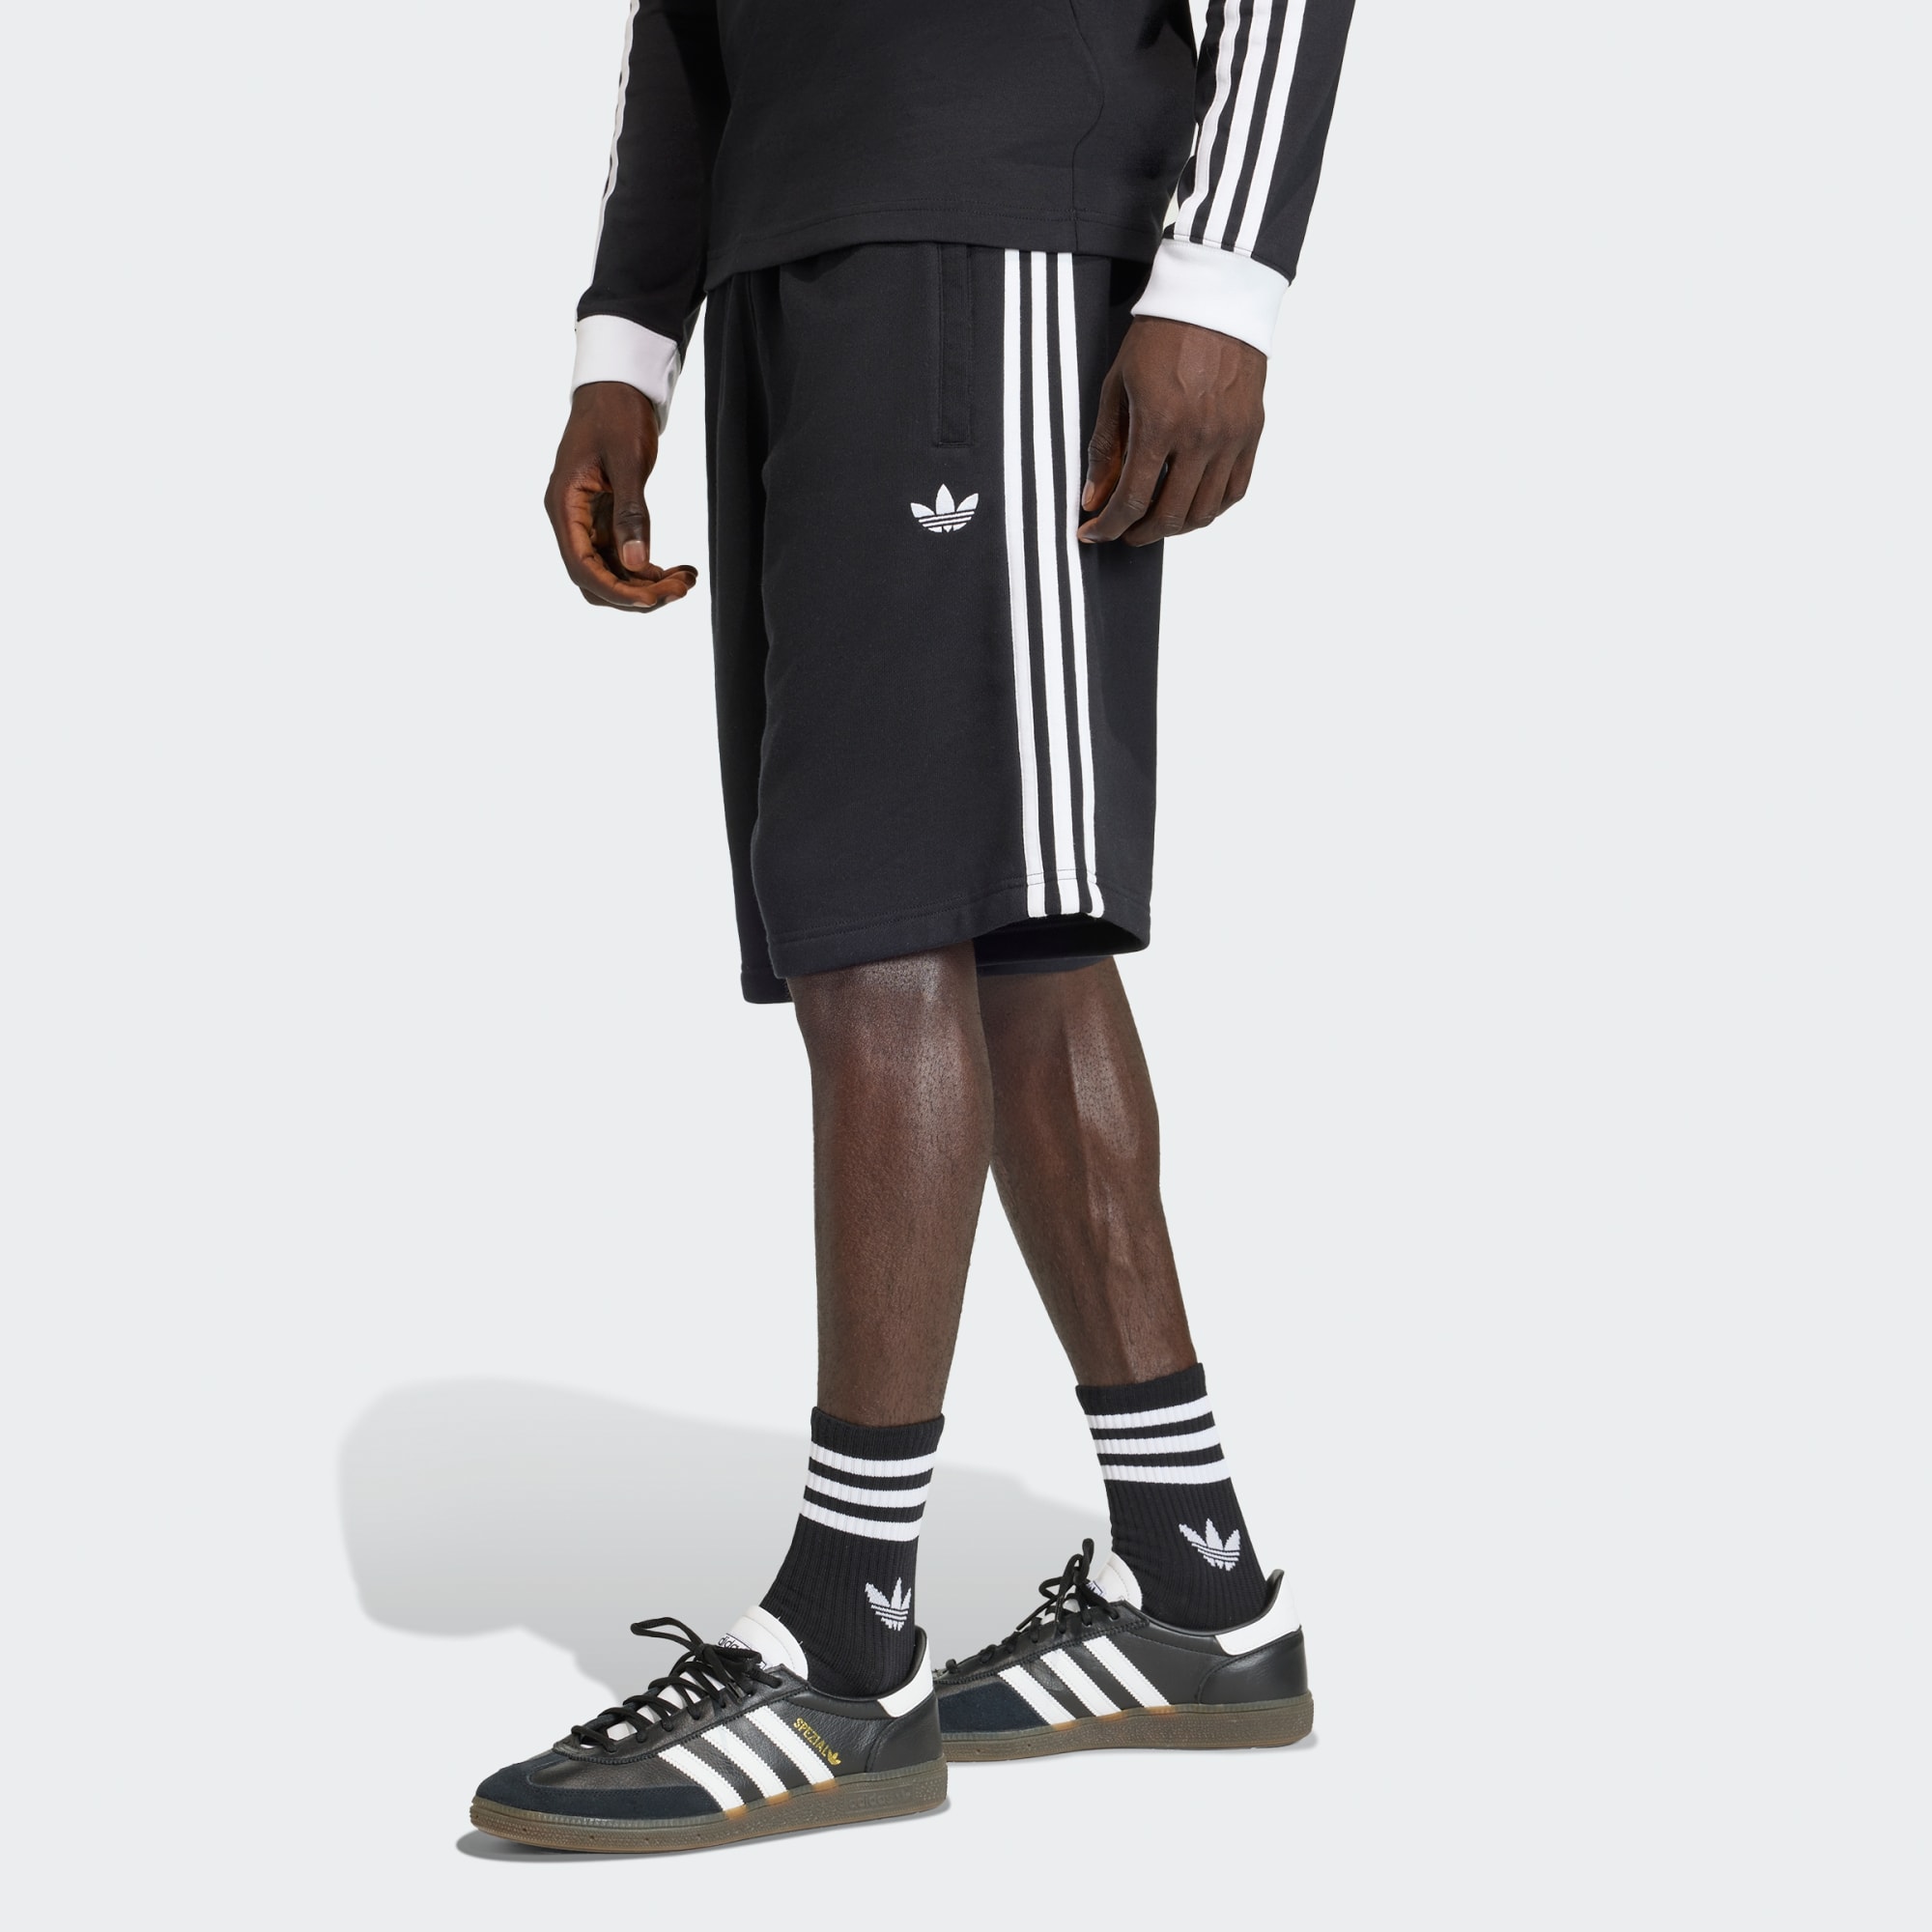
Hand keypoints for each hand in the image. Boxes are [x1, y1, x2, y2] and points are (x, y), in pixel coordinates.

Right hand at [544, 381, 698, 610]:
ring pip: (611, 573)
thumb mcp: (628, 461)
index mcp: (564, 505)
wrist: (617, 386)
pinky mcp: (604, 519)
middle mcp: (570, 520)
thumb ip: (630, 514)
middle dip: (637, 594)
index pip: (583, 568)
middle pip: (596, 580)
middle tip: (682, 588)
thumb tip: (636, 564)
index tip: (656, 599)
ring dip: (647, 585)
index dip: (618, 592)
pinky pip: (622, 557)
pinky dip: (649, 569)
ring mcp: (587, 521)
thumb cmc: (617, 414)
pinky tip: (678, 568)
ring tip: (686, 580)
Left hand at [1079, 318, 1265, 545]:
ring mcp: (1230, 438)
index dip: (1108, 526)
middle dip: (1138, 533)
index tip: (1093, 532)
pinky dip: (1210, 509)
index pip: (1131, 500)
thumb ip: (1104, 446)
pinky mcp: (1251, 433)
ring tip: (1154, 519)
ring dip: (1174, 527)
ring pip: (1204, 512)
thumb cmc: (1160, 337)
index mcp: (1159, 424)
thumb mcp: (1117, 386)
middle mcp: (1199, 437)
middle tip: (1123, 530)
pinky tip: (1190, 503)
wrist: (1214, 299)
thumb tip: (1093, 497)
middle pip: (1169, 516)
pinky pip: (1234, 491)